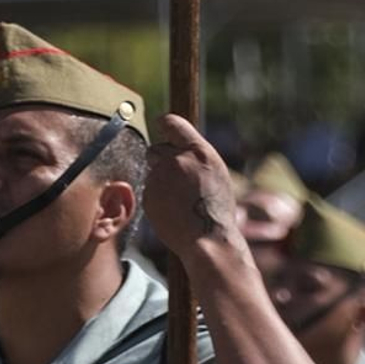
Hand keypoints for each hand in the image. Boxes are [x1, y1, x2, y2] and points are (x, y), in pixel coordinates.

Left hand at [143, 114, 242, 266]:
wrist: (207, 240)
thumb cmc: (215, 208)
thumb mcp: (215, 173)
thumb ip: (195, 157)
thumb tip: (179, 144)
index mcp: (198, 152)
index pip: (171, 123)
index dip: (164, 124)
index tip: (160, 125)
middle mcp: (177, 160)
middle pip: (155, 149)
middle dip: (160, 159)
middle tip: (175, 178)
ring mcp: (161, 178)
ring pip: (152, 172)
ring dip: (160, 181)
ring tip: (178, 200)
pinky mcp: (149, 195)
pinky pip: (149, 190)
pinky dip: (156, 197)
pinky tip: (171, 210)